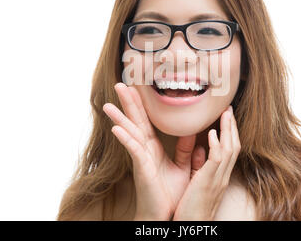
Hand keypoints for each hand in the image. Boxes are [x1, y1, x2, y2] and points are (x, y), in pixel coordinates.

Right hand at [102, 83, 195, 219]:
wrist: (165, 216)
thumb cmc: (170, 194)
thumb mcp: (181, 167)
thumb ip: (185, 150)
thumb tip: (191, 133)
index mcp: (153, 148)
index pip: (146, 121)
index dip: (141, 105)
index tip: (136, 88)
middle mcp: (144, 150)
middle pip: (135, 121)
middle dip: (128, 103)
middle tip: (120, 84)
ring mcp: (141, 159)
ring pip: (130, 133)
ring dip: (119, 118)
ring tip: (108, 104)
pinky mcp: (142, 169)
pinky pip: (133, 151)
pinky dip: (125, 139)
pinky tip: (116, 128)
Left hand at [172, 106, 240, 220]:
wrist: (192, 227)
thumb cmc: (191, 208)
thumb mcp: (198, 184)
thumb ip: (200, 165)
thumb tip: (199, 148)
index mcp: (220, 176)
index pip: (230, 150)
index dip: (230, 133)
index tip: (226, 118)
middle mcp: (223, 176)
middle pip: (234, 146)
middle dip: (232, 127)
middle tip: (228, 109)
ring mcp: (218, 179)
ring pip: (230, 150)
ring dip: (228, 130)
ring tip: (225, 113)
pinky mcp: (208, 182)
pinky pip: (216, 160)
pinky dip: (216, 145)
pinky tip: (212, 133)